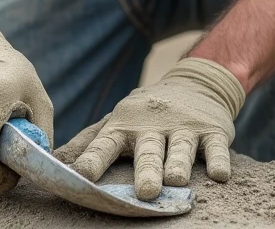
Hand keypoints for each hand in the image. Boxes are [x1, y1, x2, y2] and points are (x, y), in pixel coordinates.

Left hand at [53, 58, 243, 200]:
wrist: (195, 82)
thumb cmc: (146, 112)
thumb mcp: (117, 121)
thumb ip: (89, 142)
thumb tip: (54, 162)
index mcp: (124, 126)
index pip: (104, 144)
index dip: (92, 160)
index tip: (79, 175)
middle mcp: (153, 126)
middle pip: (148, 151)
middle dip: (146, 170)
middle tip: (144, 192)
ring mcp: (184, 128)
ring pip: (181, 150)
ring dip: (178, 165)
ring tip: (176, 181)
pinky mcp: (213, 131)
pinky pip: (217, 148)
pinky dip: (219, 161)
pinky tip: (220, 175)